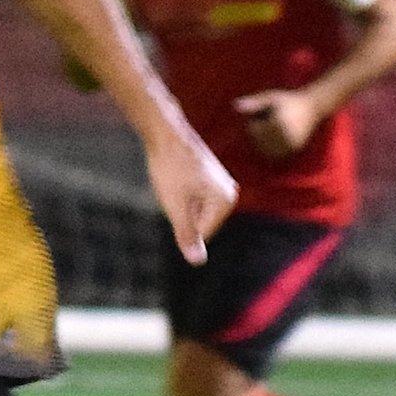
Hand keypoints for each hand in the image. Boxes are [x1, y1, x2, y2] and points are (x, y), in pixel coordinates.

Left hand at [149, 133, 238, 266]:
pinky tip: (175, 177)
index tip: (176, 196)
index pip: (201, 234)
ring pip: (194, 211)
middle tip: (174, 188)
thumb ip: (187, 235)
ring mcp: (221, 184)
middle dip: (182, 213)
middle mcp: (230, 192)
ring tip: (175, 182)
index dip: (180, 221)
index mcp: (226, 201)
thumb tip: (197, 262)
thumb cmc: (169, 168)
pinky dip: (180, 193)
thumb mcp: (175, 207)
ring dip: (180, 202)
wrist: (165, 133)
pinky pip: (193, 199)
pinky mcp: (211, 178)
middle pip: (200, 224)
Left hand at [233, 87, 322, 157]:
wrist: (313, 107)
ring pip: (266, 150)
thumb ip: (253, 103)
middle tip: (271, 121)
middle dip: (259, 133)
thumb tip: (234, 105)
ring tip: (274, 129)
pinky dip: (272, 149)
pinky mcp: (294, 149)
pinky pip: (276, 155)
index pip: (254, 130)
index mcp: (277, 123)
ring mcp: (291, 144)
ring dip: (265, 142)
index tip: (265, 114)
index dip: (255, 122)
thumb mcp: (270, 98)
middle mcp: (285, 136)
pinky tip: (277, 138)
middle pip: (259, 141)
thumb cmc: (288, 100)